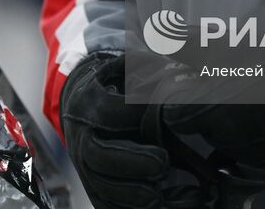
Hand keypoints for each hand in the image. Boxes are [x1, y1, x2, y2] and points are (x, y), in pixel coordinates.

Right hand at [60, 53, 210, 208]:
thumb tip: (184, 79)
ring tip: (159, 194)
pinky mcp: (92, 184)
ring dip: (130, 194)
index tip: (164, 119)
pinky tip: (154, 206)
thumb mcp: (131, 68)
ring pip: (99, 185)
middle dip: (132, 163)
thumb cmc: (120, 84)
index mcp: (88, 101)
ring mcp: (83, 162)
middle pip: (99, 155)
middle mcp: (80, 134)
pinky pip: (103, 204)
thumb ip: (154, 71)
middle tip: (163, 165)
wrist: (88, 102)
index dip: (136, 117)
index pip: (109, 112)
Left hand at [161, 35, 264, 168]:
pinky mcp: (262, 159)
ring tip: (244, 92)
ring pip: (219, 135)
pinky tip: (258, 110)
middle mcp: (218, 137)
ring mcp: (242, 151)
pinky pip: (242, 145)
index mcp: (203, 110)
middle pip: (196, 123)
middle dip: (202, 104)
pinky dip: (245, 130)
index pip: (170, 113)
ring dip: (223, 118)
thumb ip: (182, 42)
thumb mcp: (220, 43)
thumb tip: (153, 34)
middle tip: (221, 80)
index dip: (175, 95)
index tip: (185, 81)